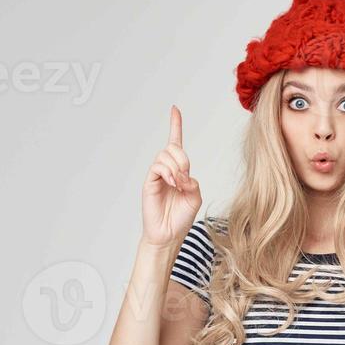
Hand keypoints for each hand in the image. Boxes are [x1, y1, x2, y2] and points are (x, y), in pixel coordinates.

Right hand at [142, 105, 201, 246]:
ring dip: (177, 167)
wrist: (169, 235)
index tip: (174, 110)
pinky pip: (158, 166)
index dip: (175, 126)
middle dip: (183, 159)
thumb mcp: (195, 197)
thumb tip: (182, 174)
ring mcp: (157, 175)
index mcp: (179, 171)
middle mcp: (167, 170)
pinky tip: (173, 183)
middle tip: (185, 178)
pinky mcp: (149, 182)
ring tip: (179, 183)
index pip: (176, 143)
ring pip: (166, 155)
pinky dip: (168, 172)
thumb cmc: (181, 218)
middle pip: (174, 148)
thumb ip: (192, 182)